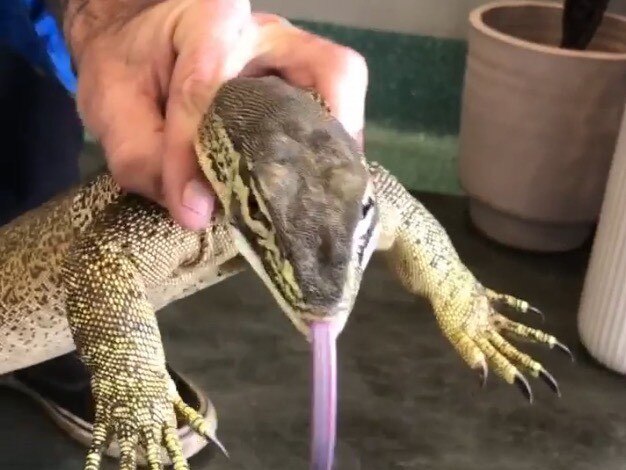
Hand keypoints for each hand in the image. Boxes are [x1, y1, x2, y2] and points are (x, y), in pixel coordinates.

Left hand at [65, 0, 367, 229]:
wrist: (142, 36)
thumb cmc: (129, 64)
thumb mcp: (112, 105)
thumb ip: (141, 155)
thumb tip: (196, 212)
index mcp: (207, 19)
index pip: (208, 86)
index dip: (197, 153)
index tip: (191, 211)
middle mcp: (266, 32)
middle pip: (328, 72)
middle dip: (322, 143)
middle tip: (301, 200)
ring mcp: (294, 55)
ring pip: (342, 90)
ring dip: (335, 148)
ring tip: (316, 197)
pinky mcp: (303, 80)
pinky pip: (332, 111)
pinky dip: (328, 151)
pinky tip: (311, 186)